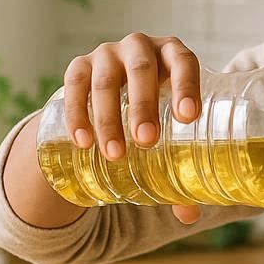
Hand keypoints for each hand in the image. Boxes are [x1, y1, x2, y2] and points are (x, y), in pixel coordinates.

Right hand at [63, 32, 202, 223]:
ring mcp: (106, 53)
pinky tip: (82, 141)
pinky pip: (74, 85)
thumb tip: (190, 216)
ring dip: (108, 117)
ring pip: (106, 80)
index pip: (184, 61)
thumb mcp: (169, 132)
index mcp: (173, 56)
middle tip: (146, 142)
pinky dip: (77, 114)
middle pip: (142, 69)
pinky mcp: (78, 66)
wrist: (112, 94)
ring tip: (114, 154)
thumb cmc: (154, 114)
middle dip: (143, 105)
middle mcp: (140, 47)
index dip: (187, 85)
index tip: (187, 118)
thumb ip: (180, 168)